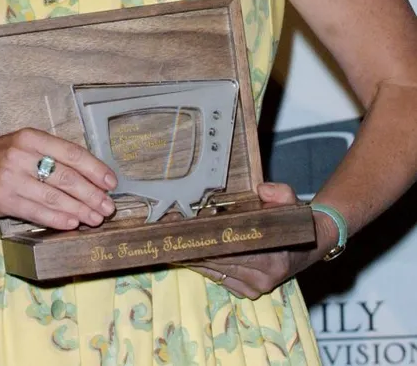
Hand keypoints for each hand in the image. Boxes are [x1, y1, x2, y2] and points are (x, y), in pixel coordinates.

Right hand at [0, 128, 117, 230]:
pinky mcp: (2, 199)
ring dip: (79, 210)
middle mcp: (21, 154)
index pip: (71, 153)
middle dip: (92, 194)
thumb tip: (89, 176)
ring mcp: (11, 177)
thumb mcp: (23, 146)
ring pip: (54, 197)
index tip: (111, 182)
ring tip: (95, 218)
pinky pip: (36, 212)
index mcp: (32, 137)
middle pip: (66, 177)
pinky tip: (72, 223)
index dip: (95, 169)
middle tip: (108, 207)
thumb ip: (51, 155)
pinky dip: (57, 219)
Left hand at [184, 183, 328, 298]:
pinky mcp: (249, 291)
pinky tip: (187, 254)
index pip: (231, 251)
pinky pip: (219, 278)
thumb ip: (279, 193)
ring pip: (215, 272)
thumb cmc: (294, 221)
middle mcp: (263, 278)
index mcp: (273, 259)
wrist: (311, 244)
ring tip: (171, 244)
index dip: (205, 240)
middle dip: (193, 247)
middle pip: (218, 263)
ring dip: (193, 258)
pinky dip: (203, 266)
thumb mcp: (291, 200)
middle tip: (168, 235)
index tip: (184, 232)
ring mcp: (255, 288)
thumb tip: (262, 190)